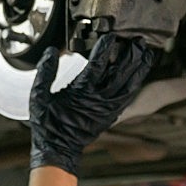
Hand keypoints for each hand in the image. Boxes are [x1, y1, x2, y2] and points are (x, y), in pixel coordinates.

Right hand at [28, 34, 154, 174]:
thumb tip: (51, 52)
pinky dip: (136, 84)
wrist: (58, 149)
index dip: (105, 49)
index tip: (110, 36)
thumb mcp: (38, 97)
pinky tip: (140, 74)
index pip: (97, 66)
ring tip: (147, 54)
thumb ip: (45, 72)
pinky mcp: (111, 115)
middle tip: (138, 41)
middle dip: (131, 56)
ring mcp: (108, 108)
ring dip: (139, 69)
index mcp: (81, 93)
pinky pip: (128, 97)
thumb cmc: (48, 124)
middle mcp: (98, 100)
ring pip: (129, 85)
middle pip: (121, 74)